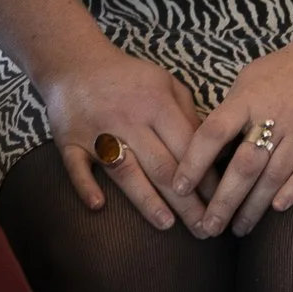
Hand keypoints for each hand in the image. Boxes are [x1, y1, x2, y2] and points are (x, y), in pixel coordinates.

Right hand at [35, 46, 205, 230]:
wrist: (74, 62)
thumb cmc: (127, 78)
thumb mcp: (165, 83)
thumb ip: (189, 114)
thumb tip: (213, 149)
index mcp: (156, 103)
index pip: (188, 147)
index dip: (207, 178)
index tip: (222, 202)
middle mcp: (128, 119)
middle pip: (162, 167)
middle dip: (187, 202)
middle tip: (205, 230)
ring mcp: (97, 132)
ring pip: (125, 171)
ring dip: (147, 200)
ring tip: (168, 225)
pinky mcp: (70, 141)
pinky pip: (76, 167)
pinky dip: (85, 186)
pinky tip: (99, 206)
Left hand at [177, 34, 292, 236]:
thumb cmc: (285, 69)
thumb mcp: (249, 79)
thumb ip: (229, 111)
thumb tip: (203, 146)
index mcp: (247, 98)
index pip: (212, 134)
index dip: (193, 163)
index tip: (179, 188)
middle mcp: (273, 116)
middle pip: (244, 165)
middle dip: (224, 201)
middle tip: (207, 228)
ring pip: (274, 175)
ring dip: (254, 207)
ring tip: (238, 228)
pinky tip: (276, 210)